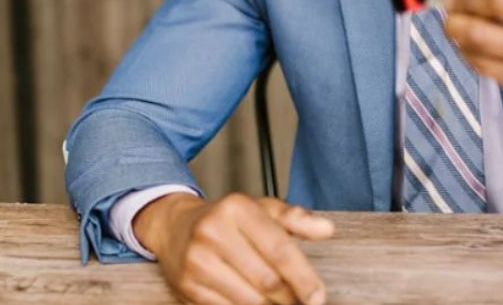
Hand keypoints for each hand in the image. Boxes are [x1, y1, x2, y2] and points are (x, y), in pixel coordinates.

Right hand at [134, 192, 333, 304]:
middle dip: (289, 298)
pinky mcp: (187, 286)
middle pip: (266, 280)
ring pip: (248, 300)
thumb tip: (326, 229)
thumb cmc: (228, 220)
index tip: (318, 297)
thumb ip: (295, 218)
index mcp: (236, 208)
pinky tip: (257, 304)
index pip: (278, 248)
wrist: (175, 228)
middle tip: (302, 303)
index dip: (302, 277)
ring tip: (281, 303)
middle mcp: (213, 232)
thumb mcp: (261, 209)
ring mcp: (197, 261)